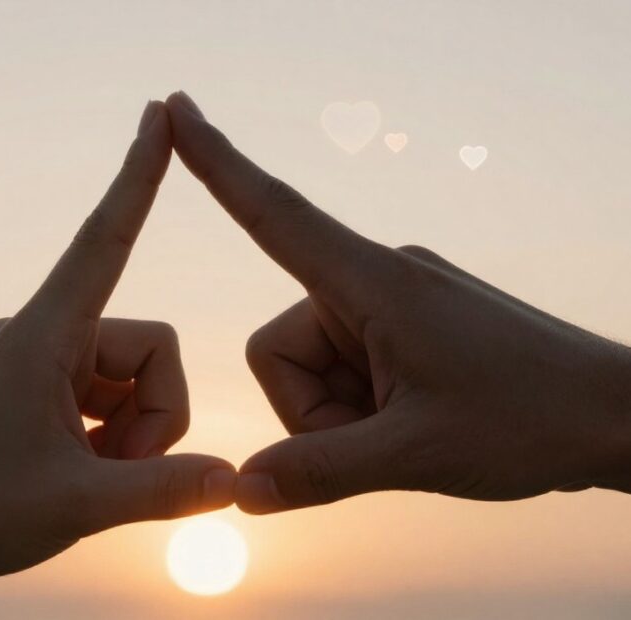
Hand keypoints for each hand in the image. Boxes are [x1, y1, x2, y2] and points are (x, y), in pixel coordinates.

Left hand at [0, 101, 235, 618]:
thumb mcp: (81, 505)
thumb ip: (167, 490)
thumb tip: (234, 479)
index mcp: (42, 336)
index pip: (105, 238)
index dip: (138, 176)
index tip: (160, 114)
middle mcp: (42, 333)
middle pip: (151, 349)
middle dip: (154, 419)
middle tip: (117, 472)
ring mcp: (40, 361)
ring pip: (134, 378)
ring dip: (132, 435)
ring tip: (92, 479)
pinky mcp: (39, 388)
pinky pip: (107, 396)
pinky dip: (113, 437)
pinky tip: (84, 472)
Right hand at [165, 91, 630, 513]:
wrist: (616, 415)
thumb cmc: (531, 420)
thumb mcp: (414, 455)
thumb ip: (317, 474)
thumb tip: (241, 490)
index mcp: (372, 283)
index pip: (273, 212)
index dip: (215, 163)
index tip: (174, 111)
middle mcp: (374, 279)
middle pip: (278, 347)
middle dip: (310, 412)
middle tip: (379, 440)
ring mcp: (391, 303)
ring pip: (310, 368)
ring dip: (340, 418)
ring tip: (406, 434)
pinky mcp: (405, 326)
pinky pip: (344, 369)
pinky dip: (360, 411)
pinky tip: (412, 425)